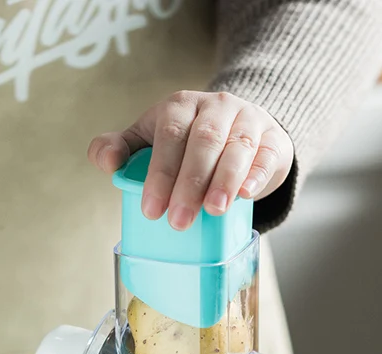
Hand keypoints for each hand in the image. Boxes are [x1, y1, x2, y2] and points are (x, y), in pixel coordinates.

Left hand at [88, 91, 293, 229]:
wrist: (242, 131)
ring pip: (237, 147)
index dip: (160, 172)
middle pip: (203, 141)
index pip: (170, 133)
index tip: (152, 209)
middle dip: (189, 183)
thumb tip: (107, 161)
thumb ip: (123, 148)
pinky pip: (267, 153)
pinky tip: (247, 194)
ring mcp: (249, 120)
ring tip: (214, 211)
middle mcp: (216, 107)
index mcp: (182, 105)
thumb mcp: (153, 139)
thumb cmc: (190, 142)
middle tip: (179, 221)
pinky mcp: (274, 139)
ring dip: (224, 180)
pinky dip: (257, 174)